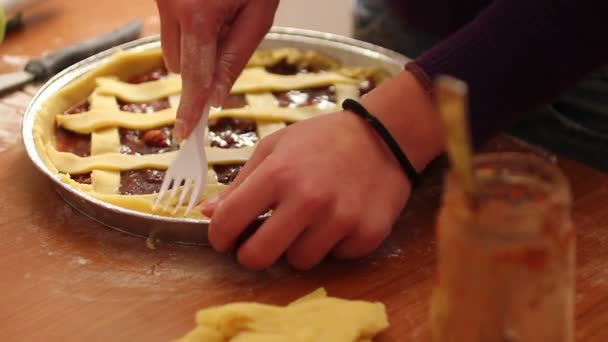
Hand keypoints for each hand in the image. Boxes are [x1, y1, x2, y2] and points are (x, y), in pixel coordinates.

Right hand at [155, 0, 279, 140]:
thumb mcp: (259, 13)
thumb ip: (235, 57)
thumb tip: (215, 98)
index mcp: (197, 14)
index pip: (193, 76)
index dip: (191, 108)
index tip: (184, 133)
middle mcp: (171, 6)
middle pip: (179, 65)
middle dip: (201, 66)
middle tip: (230, 33)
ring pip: (172, 49)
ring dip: (193, 48)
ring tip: (220, 15)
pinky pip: (170, 29)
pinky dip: (187, 29)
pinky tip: (208, 7)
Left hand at [203, 111, 411, 269]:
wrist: (382, 136)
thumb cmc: (321, 140)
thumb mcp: (275, 148)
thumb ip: (241, 182)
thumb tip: (208, 213)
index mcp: (278, 173)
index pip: (228, 221)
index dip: (218, 237)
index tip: (224, 240)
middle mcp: (308, 199)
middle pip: (258, 257)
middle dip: (251, 254)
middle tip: (260, 243)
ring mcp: (341, 219)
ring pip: (299, 262)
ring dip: (298, 247)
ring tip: (309, 223)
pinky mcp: (367, 234)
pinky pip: (336, 258)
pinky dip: (333, 245)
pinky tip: (339, 220)